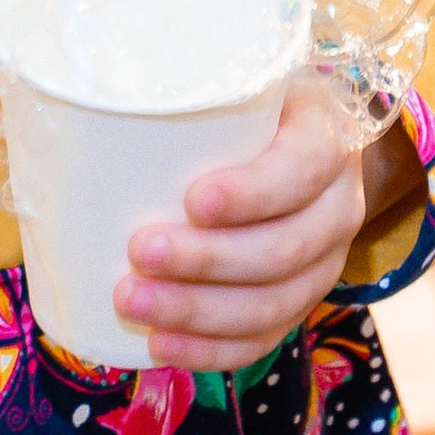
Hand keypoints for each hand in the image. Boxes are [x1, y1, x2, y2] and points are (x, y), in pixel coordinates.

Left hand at [114, 96, 424, 373]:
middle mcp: (338, 208)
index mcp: (328, 142)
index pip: (300, 172)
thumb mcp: (243, 84)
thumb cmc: (253, 110)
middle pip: (282, 250)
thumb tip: (96, 103)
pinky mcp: (300, 302)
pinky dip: (211, 350)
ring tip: (133, 302)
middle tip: (138, 251)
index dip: (251, 194)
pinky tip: (162, 344)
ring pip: (273, 304)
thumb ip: (197, 93)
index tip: (192, 199)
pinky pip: (264, 339)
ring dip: (198, 312)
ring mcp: (325, 264)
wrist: (308, 148)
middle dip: (206, 261)